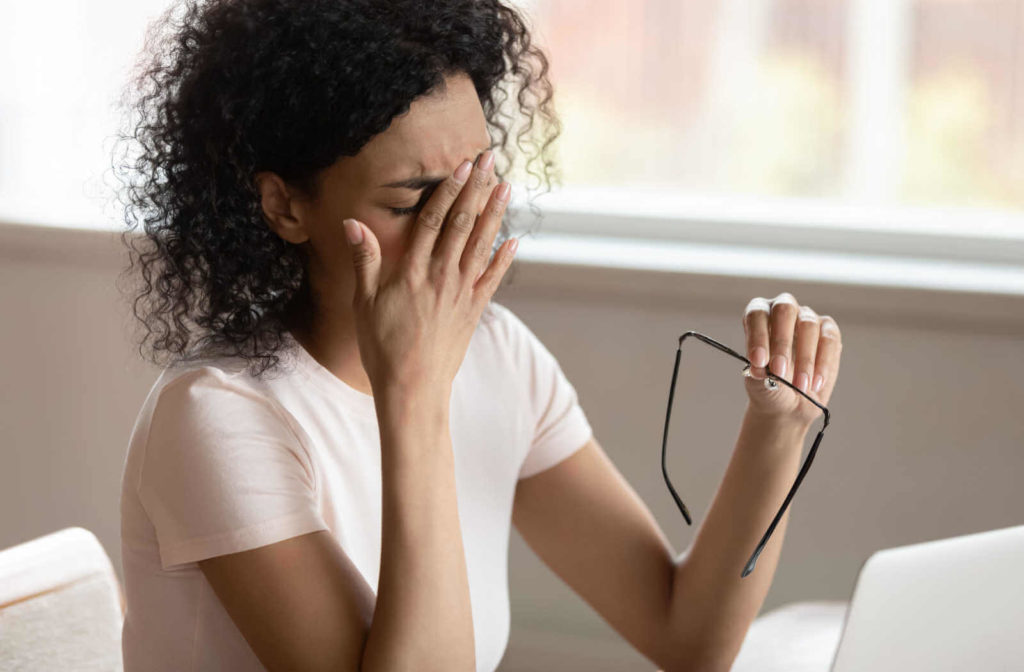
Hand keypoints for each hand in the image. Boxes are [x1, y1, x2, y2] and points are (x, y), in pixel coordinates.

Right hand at [341, 150, 516, 394]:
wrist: (413, 388)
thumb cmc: (382, 347)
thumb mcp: (364, 302)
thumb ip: (364, 260)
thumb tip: (352, 223)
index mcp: (412, 272)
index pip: (432, 221)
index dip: (448, 191)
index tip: (461, 167)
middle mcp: (441, 277)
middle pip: (462, 224)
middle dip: (477, 189)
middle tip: (490, 160)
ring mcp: (461, 293)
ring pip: (481, 245)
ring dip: (495, 214)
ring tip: (506, 187)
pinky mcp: (473, 311)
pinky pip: (492, 278)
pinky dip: (504, 258)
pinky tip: (514, 239)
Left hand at [741, 292, 841, 426]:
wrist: (790, 405)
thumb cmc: (770, 387)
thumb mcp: (760, 385)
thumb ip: (759, 374)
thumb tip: (760, 368)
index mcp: (758, 317)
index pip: (756, 315)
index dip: (757, 336)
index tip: (758, 362)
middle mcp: (782, 311)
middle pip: (784, 310)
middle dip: (781, 342)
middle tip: (779, 371)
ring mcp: (807, 318)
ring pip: (808, 326)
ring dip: (804, 360)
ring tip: (799, 386)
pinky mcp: (830, 331)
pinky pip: (829, 340)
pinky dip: (823, 364)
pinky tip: (815, 384)